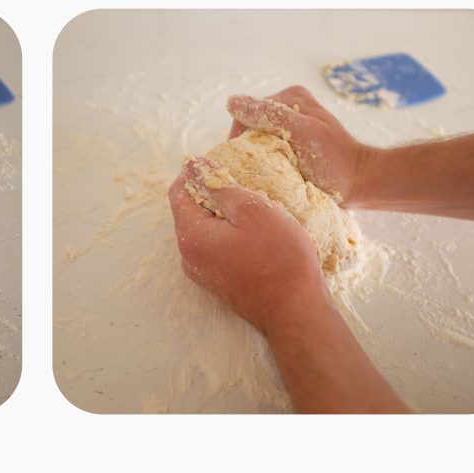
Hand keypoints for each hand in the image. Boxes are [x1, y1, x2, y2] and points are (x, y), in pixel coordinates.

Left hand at [168, 158, 329, 334]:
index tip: (223, 162)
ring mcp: (202, 272)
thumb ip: (218, 185)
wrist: (296, 310)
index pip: (178, 192)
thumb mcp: (252, 210)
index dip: (196, 172)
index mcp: (191, 236)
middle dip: (210, 192)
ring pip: (204, 229)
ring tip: (252, 203)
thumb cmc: (279, 258)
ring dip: (222, 213)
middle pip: (189, 211)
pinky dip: (229, 232)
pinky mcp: (219, 281)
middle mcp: (188, 256)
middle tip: (242, 180)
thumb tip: (192, 165)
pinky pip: (216, 246)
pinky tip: (254, 229)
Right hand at [227, 86, 372, 204]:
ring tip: (268, 173)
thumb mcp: (302, 132)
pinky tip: (273, 174)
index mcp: (290, 97)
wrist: (358, 182)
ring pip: (255, 141)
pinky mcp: (289, 144)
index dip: (241, 137)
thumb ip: (269, 114)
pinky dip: (264, 163)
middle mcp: (287, 107)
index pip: (246, 113)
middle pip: (249, 128)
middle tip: (262, 169)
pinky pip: (265, 151)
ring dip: (256, 158)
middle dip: (250, 148)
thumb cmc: (333, 159)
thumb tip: (231, 102)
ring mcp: (288, 127)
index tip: (250, 159)